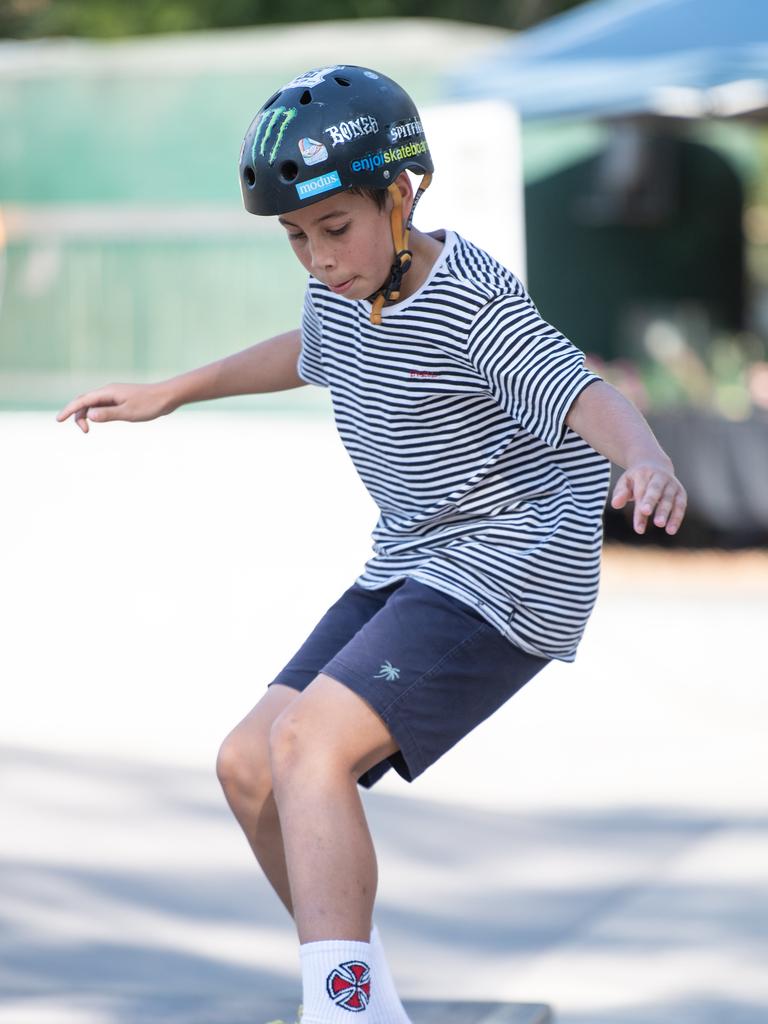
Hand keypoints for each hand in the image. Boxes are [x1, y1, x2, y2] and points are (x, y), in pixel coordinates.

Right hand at [56, 382, 173, 433]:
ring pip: (93, 404)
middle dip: (76, 414)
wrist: (167, 397)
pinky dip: (96, 413)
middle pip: (85, 401)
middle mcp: (109, 391)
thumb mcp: (128, 412)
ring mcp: (115, 395)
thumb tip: (89, 416)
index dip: (69, 410)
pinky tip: (98, 420)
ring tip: (87, 430)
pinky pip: (102, 405)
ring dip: (87, 415)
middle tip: (78, 429)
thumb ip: (108, 414)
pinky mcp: (121, 399)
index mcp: (108, 392)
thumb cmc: (149, 404)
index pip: (82, 400)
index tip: (58, 420)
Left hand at [611, 462, 686, 534]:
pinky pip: (681, 505)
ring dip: (667, 513)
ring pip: (670, 499)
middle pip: (656, 491)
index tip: (638, 529)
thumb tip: (615, 504)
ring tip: (663, 527)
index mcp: (644, 474)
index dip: (640, 513)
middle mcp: (660, 477)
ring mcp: (672, 484)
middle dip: (656, 506)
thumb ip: (620, 493)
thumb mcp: (625, 482)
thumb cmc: (637, 479)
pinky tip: (671, 531)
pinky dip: (677, 517)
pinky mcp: (681, 492)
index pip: (641, 494)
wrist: (655, 464)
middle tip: (656, 522)